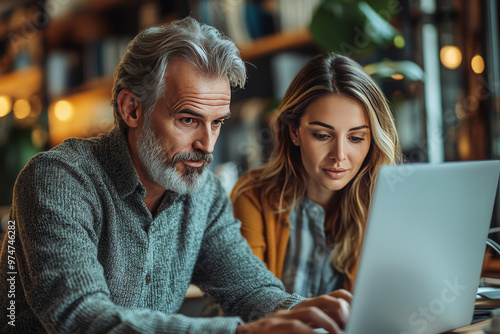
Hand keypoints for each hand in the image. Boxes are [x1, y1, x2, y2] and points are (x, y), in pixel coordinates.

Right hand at [235, 289, 351, 333]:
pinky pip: (295, 327)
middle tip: (351, 316)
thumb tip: (341, 324)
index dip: (344, 299)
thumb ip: (316, 326)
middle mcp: (294, 311)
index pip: (327, 298)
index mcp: (304, 311)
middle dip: (337, 306)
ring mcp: (283, 318)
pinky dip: (310, 333)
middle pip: (320, 301)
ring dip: (327, 323)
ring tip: (338, 332)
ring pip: (309, 312)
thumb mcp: (299, 329)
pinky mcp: (274, 328)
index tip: (358, 305)